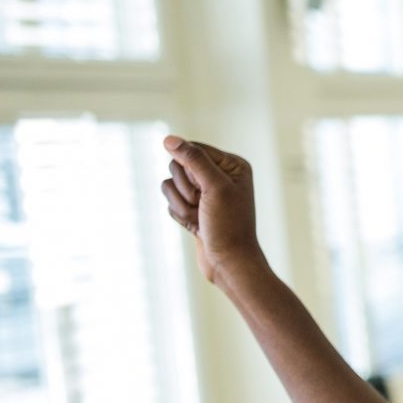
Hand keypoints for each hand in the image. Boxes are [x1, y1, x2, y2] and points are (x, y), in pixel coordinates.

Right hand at [159, 136, 264, 287]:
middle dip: (185, 189)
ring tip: (200, 218)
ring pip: (171, 184)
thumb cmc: (228, 226)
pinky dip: (179, 214)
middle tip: (203, 206)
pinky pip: (171, 200)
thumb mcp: (214, 187)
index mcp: (233, 165)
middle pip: (178, 165)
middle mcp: (220, 175)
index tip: (204, 189)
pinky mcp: (194, 206)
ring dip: (181, 204)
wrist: (229, 262)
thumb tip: (169, 139)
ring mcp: (206, 192)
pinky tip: (196, 226)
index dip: (189, 169)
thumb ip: (193, 159)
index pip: (193, 149)